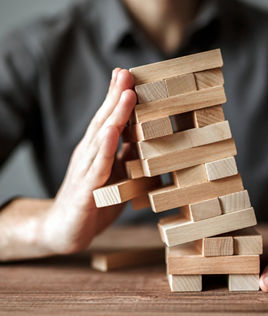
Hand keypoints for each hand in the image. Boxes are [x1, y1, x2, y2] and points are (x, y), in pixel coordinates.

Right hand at [42, 68, 135, 253]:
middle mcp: (89, 156)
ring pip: (100, 139)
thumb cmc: (94, 202)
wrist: (64, 232)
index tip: (128, 75)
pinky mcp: (85, 191)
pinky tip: (112, 132)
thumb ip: (126, 158)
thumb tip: (145, 139)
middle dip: (116, 96)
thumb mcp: (115, 176)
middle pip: (103, 121)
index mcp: (97, 152)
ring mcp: (85, 171)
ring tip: (127, 93)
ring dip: (114, 115)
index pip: (107, 120)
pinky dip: (105, 149)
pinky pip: (97, 168)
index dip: (117, 98)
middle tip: (127, 72)